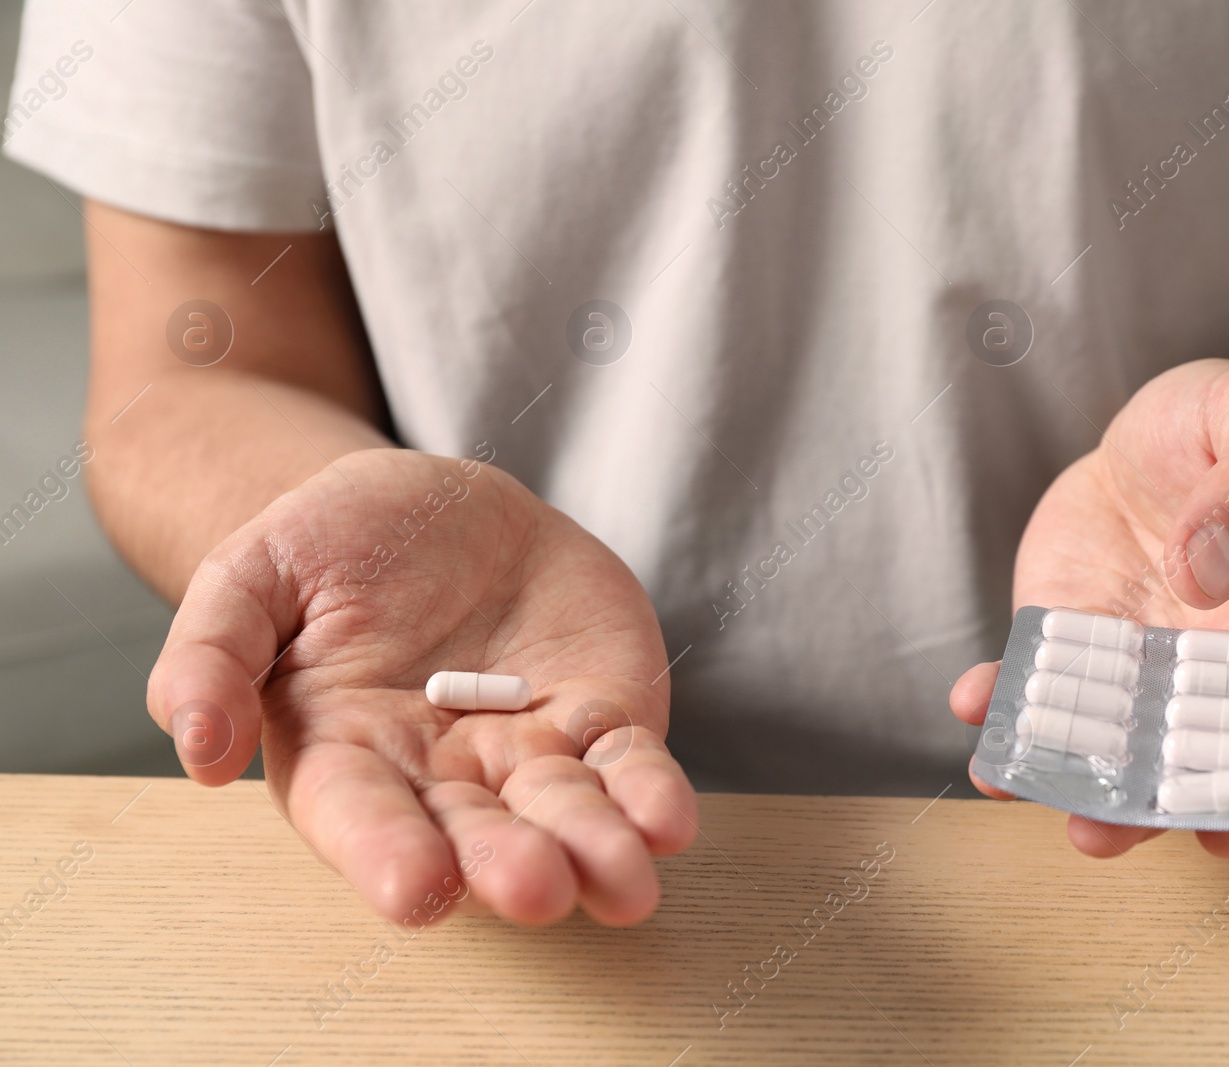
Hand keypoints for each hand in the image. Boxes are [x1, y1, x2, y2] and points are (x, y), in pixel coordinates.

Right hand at [149, 448, 695, 924]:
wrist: (435, 504)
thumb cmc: (330, 545)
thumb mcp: (251, 575)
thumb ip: (211, 655)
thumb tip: (198, 753)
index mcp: (344, 755)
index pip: (361, 818)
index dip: (387, 856)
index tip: (418, 890)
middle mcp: (440, 774)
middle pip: (476, 833)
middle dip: (509, 864)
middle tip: (538, 888)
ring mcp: (527, 749)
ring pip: (565, 813)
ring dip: (596, 849)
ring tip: (624, 881)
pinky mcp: (599, 714)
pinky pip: (628, 762)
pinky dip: (649, 792)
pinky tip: (668, 819)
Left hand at [950, 360, 1228, 857]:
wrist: (1168, 428)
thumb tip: (1206, 573)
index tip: (1228, 831)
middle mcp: (1220, 667)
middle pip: (1191, 759)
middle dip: (1144, 806)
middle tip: (1096, 832)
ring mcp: (1141, 661)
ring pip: (1108, 736)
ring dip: (1062, 769)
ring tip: (1015, 782)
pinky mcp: (1075, 638)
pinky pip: (1039, 684)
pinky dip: (1005, 701)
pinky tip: (975, 703)